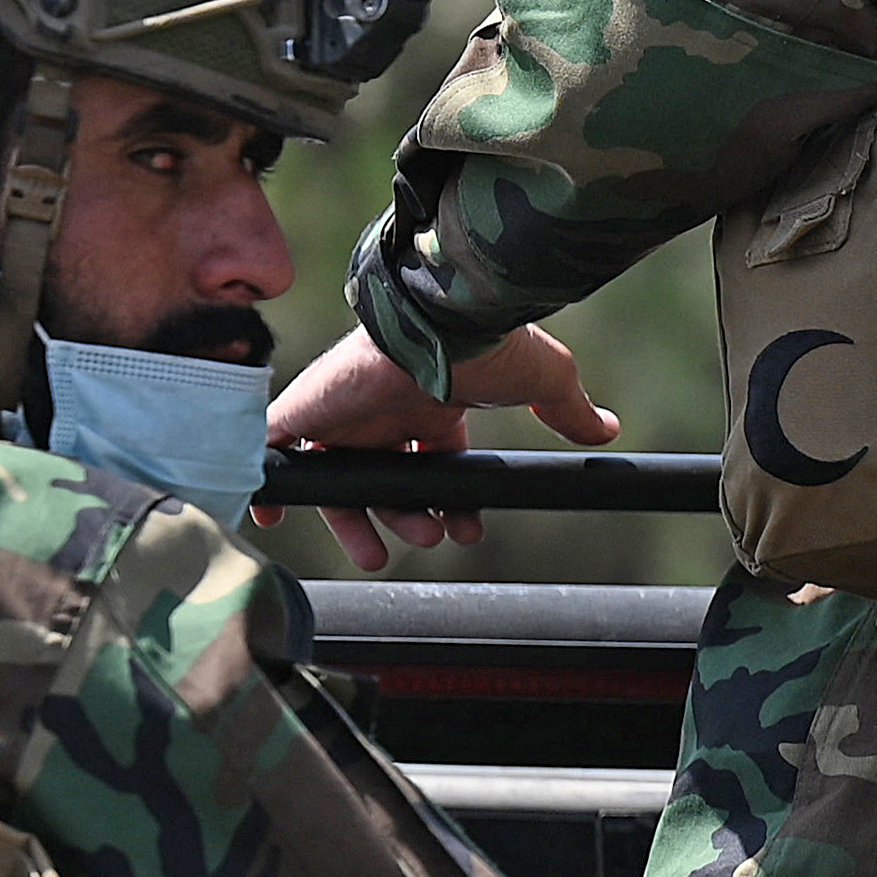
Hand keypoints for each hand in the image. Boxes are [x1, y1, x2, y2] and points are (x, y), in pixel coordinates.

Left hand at [259, 326, 618, 569]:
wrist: (446, 322)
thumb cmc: (490, 344)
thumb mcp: (544, 380)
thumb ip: (569, 408)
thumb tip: (607, 429)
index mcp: (430, 401)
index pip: (431, 460)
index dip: (447, 499)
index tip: (465, 529)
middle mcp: (383, 407)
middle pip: (383, 476)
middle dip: (402, 518)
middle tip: (424, 541)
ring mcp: (343, 410)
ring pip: (336, 475)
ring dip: (353, 521)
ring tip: (377, 554)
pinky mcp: (307, 410)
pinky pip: (271, 448)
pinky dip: (270, 479)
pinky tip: (272, 509)